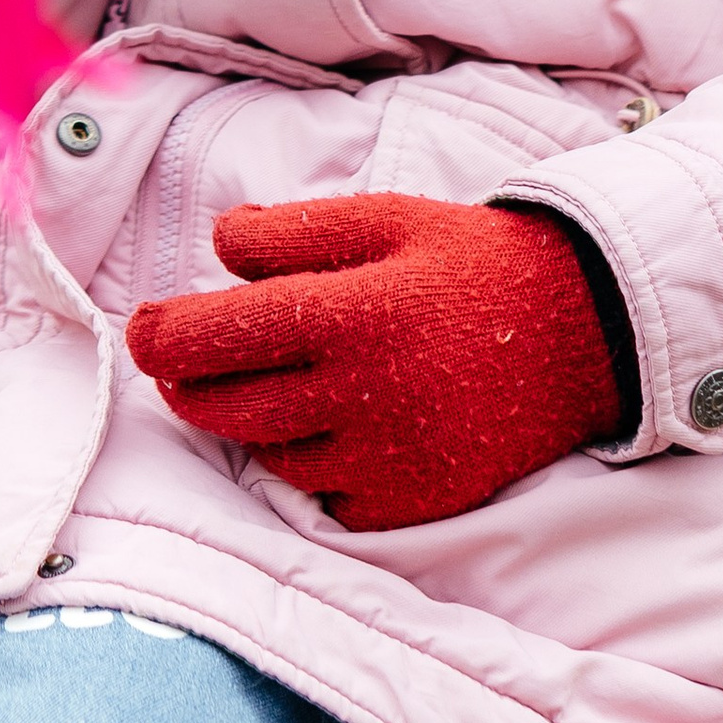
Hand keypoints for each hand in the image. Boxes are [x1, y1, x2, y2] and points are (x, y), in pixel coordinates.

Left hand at [124, 192, 628, 533]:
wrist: (582, 334)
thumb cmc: (471, 262)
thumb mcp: (384, 218)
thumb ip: (292, 232)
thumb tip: (218, 247)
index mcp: (350, 313)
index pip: (217, 336)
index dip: (161, 334)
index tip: (140, 326)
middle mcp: (363, 395)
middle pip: (225, 407)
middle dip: (184, 381)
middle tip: (173, 356)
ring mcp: (388, 459)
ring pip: (269, 455)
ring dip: (246, 420)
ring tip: (258, 380)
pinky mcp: (411, 504)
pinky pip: (324, 496)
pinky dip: (308, 464)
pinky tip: (325, 423)